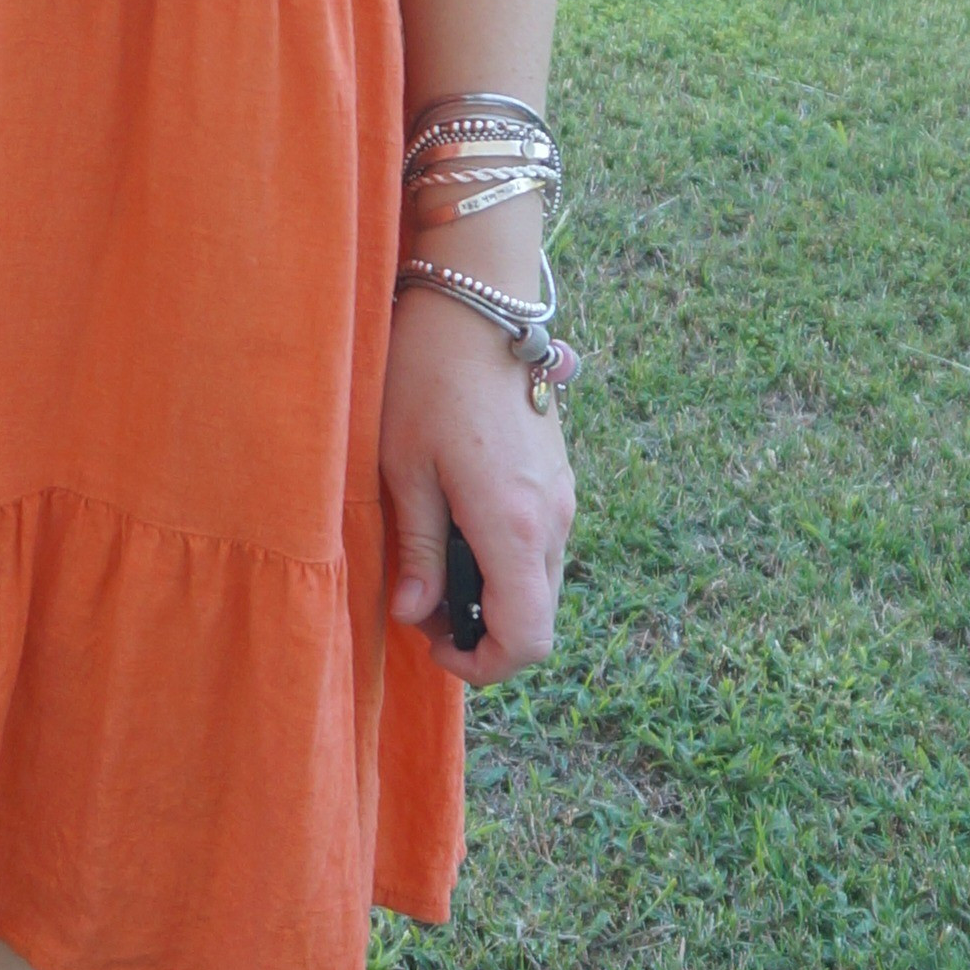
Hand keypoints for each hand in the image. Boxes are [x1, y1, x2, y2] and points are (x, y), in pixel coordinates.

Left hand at [379, 282, 575, 686]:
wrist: (476, 305)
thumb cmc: (427, 379)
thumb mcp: (405, 469)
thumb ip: (419, 550)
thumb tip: (416, 614)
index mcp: (514, 528)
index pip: (525, 640)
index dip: (482, 664)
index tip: (432, 645)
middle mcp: (554, 520)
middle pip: (537, 617)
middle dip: (482, 630)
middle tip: (420, 604)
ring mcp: (564, 495)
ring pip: (540, 581)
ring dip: (494, 592)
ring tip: (433, 560)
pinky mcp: (559, 474)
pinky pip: (541, 542)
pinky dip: (506, 557)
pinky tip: (458, 522)